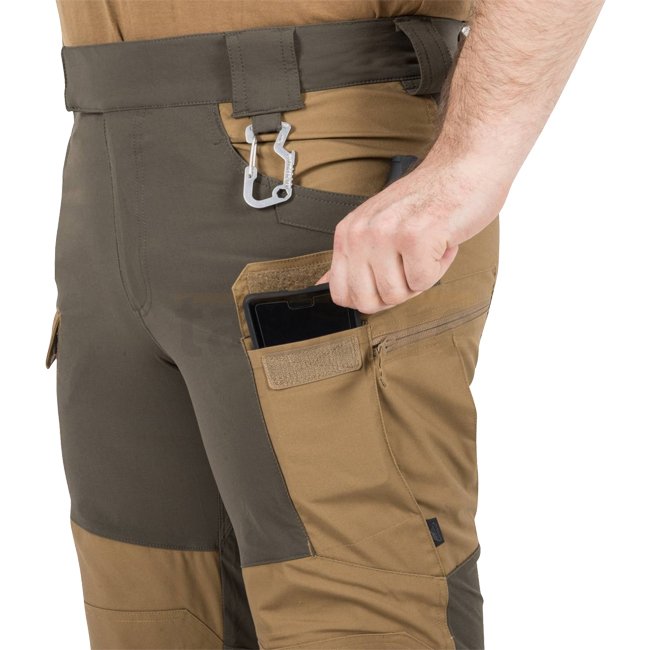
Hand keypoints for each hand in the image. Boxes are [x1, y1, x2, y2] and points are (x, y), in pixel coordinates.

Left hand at [315, 154, 508, 313]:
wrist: (466, 166)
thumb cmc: (428, 200)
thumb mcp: (377, 226)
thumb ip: (352, 259)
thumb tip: (322, 285)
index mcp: (348, 233)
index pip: (340, 294)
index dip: (370, 296)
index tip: (390, 276)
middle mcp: (361, 233)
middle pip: (367, 301)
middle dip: (396, 292)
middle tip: (412, 263)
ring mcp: (386, 234)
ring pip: (397, 295)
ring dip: (421, 277)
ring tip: (428, 247)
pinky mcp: (415, 237)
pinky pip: (423, 282)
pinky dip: (439, 268)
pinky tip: (441, 241)